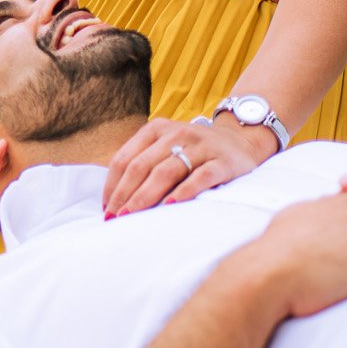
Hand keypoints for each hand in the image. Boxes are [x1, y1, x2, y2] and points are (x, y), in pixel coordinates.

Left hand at [102, 113, 278, 216]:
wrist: (240, 140)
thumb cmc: (193, 150)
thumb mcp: (166, 146)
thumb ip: (143, 163)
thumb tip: (114, 199)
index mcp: (156, 129)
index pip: (125, 159)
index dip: (112, 185)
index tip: (106, 208)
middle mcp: (176, 133)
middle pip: (142, 166)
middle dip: (124, 194)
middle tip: (115, 218)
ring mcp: (200, 146)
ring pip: (166, 172)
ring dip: (146, 196)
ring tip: (133, 216)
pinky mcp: (222, 161)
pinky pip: (200, 177)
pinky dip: (183, 192)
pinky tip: (169, 206)